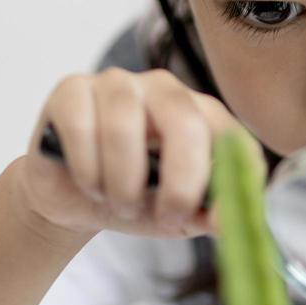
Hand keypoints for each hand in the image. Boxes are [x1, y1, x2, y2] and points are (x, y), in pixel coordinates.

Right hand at [15, 68, 243, 239]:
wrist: (72, 199)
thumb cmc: (134, 198)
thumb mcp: (178, 216)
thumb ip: (208, 216)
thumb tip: (230, 222)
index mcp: (203, 114)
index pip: (234, 138)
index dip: (231, 180)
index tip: (215, 222)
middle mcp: (165, 89)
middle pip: (185, 123)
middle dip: (179, 183)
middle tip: (167, 218)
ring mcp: (117, 82)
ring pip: (124, 128)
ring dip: (123, 184)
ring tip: (120, 204)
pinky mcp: (71, 90)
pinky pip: (81, 127)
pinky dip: (87, 170)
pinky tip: (89, 184)